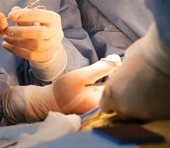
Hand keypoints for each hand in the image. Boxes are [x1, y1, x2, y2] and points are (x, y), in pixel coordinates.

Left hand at [3, 7, 63, 62]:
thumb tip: (14, 11)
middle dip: (21, 32)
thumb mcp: (33, 17)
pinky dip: (16, 50)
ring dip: (17, 42)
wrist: (48, 43)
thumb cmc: (37, 26)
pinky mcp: (45, 56)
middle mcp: (55, 32)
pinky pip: (30, 55)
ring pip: (35, 46)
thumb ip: (23, 13)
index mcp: (53, 19)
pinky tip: (6, 45)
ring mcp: (52, 46)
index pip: (40, 15)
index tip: (10, 16)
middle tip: (7, 30)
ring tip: (5, 37)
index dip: (25, 15)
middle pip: (40, 33)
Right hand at [3, 56, 119, 123]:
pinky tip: (104, 78)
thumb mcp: (81, 75)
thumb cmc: (63, 89)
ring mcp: (101, 110)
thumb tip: (118, 59)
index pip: (121, 85)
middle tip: (115, 62)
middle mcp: (105, 109)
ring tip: (110, 69)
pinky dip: (107, 86)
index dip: (121, 72)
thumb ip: (101, 68)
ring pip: (113, 92)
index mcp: (104, 103)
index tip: (120, 61)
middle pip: (119, 90)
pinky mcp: (96, 108)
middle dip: (118, 76)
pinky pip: (107, 95)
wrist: (48, 103)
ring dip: (113, 81)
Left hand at [101, 26, 169, 120]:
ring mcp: (143, 115)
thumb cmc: (143, 53)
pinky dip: (158, 111)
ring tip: (150, 98)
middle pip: (122, 114)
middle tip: (137, 96)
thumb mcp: (123, 65)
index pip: (106, 106)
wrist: (169, 57)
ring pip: (139, 118)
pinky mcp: (162, 118)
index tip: (120, 96)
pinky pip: (156, 118)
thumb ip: (120, 78)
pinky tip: (162, 100)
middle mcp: (124, 108)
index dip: (112, 101)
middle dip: (127, 106)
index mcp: (111, 94)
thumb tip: (124, 79)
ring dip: (142, 111)